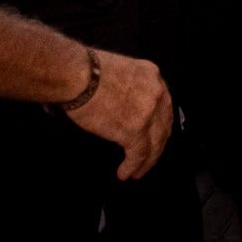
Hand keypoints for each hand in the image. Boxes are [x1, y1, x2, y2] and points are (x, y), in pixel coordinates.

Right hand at [70, 51, 172, 180]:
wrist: (78, 76)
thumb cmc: (88, 71)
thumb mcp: (122, 69)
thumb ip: (132, 87)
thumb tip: (127, 106)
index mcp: (151, 75)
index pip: (163, 105)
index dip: (160, 124)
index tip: (156, 135)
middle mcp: (155, 93)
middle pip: (163, 126)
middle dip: (156, 145)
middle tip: (149, 158)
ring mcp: (148, 113)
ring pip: (155, 144)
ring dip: (147, 161)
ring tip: (137, 171)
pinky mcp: (135, 130)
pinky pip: (138, 155)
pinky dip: (132, 167)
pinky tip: (125, 172)